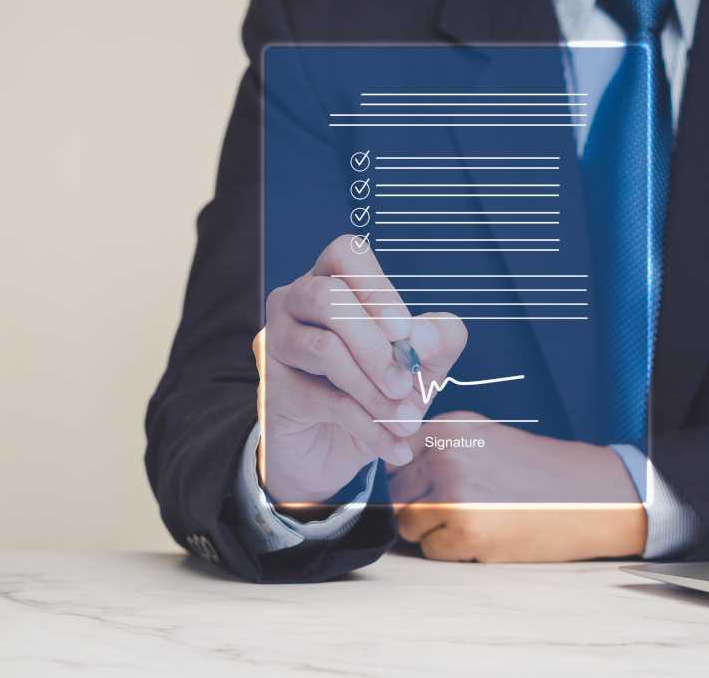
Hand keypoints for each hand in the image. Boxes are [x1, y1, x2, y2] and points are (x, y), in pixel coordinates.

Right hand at [255, 235, 467, 505]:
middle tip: (406, 383)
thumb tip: (425, 337)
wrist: (334, 455)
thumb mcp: (420, 366)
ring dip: (374, 390)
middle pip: (327, 298)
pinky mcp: (272, 389)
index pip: (346, 253)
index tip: (404, 330)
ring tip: (408, 421)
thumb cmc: (377, 393)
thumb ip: (436, 341)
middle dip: (376, 345)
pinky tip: (395, 447)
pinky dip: (369, 427)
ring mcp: (277, 343)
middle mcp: (296, 303)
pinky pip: (325, 401)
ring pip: (324, 349)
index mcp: (334, 281)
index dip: (376, 287)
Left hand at [390, 412, 646, 561]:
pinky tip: (485, 536)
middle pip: (396, 492)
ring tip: (472, 521)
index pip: (392, 456)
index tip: (429, 487)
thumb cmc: (537, 472)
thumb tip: (388, 467)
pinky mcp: (466, 529)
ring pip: (408, 523)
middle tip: (459, 509)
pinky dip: (452, 551)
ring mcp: (454, 492)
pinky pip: (431, 550)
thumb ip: (438, 447)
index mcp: (447, 427)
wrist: (590, 495)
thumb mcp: (483, 438)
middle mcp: (446, 453)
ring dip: (432, 531)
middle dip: (418, 507)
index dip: (408, 478)